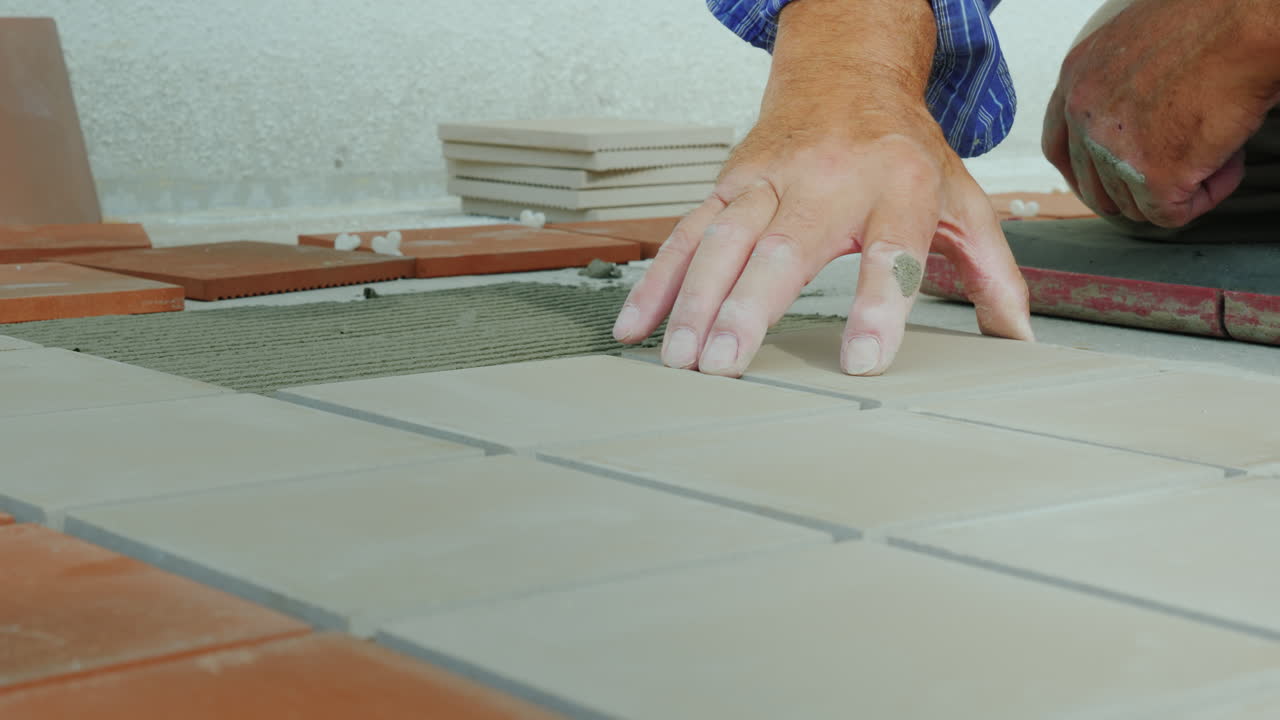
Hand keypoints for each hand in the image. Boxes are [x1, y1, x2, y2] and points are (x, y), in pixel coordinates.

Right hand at [610, 0, 1032, 377]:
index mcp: (899, 184)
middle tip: (727, 365)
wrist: (847, 72)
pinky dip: (657, 279)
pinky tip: (637, 324)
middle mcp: (830, 178)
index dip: (879, 303)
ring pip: (723, 239)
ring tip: (680, 358)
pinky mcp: (728, 182)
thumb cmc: (903, 147)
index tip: (863, 361)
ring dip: (694, 300)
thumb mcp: (962, 195)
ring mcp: (769, 178)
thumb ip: (991, 267)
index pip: (892, 248)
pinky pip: (685, 231)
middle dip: (749, 307)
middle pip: (785, 246)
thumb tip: (1014, 335)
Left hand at [1043, 0, 1279, 227]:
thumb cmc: (1212, 19)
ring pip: (1134, 204)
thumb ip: (1117, 87)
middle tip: (1183, 165)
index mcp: (1077, 78)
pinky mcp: (1152, 177)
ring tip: (1217, 146)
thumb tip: (1133, 124)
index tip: (1115, 179)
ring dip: (1179, 185)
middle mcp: (1083, 114)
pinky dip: (1205, 196)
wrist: (1248, 21)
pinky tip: (1228, 162)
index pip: (1059, 148)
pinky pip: (1171, 214)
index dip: (1087, 172)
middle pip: (1096, 186)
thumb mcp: (1135, 45)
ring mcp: (1112, 149)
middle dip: (1138, 187)